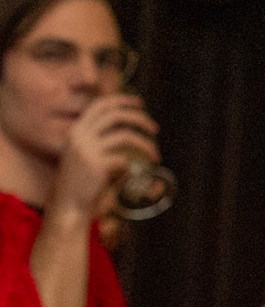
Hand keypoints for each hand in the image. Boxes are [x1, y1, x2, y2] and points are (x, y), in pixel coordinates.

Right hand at [49, 93, 156, 221]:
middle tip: (155, 128)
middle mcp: (79, 136)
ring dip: (146, 145)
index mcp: (76, 131)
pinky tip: (134, 175)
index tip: (139, 103)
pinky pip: (125, 159)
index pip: (100, 105)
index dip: (121, 100)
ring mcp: (86, 149)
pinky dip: (134, 166)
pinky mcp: (96, 164)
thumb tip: (130, 119)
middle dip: (140, 118)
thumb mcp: (86, 153)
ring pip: (126, 135)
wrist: (68, 206)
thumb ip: (102, 137)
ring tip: (155, 155)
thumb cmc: (82, 180)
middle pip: (116, 115)